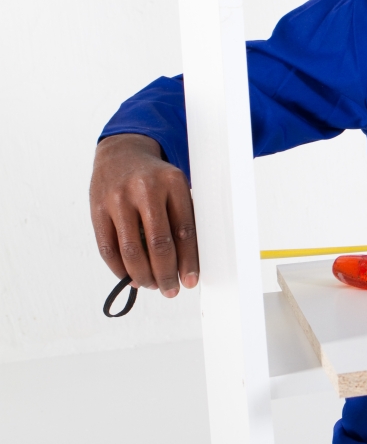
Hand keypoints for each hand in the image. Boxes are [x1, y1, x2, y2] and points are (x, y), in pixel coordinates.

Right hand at [89, 133, 198, 296]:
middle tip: (171, 289)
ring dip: (143, 275)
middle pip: (158, 244)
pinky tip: (130, 276)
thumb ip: (181, 218)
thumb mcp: (175, 187)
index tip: (191, 280)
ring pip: (131, 250)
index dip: (188, 260)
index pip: (184, 230)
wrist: (121, 153)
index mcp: (173, 182)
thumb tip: (187, 263)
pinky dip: (119, 268)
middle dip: (166, 273)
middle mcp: (145, 189)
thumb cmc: (155, 178)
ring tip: (152, 285)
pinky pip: (108, 248)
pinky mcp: (97, 209)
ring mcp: (118, 199)